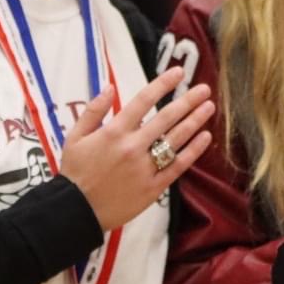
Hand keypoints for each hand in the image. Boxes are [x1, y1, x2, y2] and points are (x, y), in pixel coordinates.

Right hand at [59, 67, 214, 231]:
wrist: (75, 211)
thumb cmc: (75, 172)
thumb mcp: (75, 137)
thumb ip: (93, 111)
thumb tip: (109, 87)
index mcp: (114, 132)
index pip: (143, 101)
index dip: (163, 84)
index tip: (179, 73)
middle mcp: (132, 147)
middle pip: (166, 118)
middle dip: (188, 101)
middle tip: (205, 89)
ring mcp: (145, 167)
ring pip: (176, 140)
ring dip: (195, 121)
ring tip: (209, 107)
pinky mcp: (153, 187)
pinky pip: (177, 166)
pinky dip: (193, 151)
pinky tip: (205, 137)